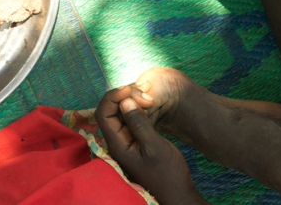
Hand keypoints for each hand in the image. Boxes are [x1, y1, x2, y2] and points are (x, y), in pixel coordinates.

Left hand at [97, 87, 206, 204]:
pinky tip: (149, 104)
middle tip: (146, 95)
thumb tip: (124, 101)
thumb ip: (139, 125)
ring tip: (149, 98)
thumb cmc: (167, 174)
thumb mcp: (155, 148)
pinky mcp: (136, 139)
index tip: (130, 89)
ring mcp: (126, 139)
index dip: (112, 97)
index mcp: (117, 144)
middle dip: (124, 97)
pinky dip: (138, 109)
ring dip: (132, 102)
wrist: (177, 193)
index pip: (103, 114)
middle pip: (110, 111)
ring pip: (121, 113)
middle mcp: (117, 140)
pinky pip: (131, 119)